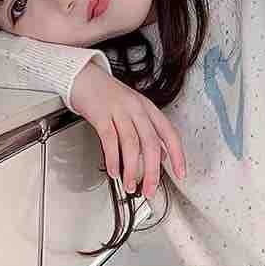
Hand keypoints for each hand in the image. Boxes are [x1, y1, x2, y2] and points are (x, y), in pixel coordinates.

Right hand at [70, 62, 186, 199]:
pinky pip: (109, 139)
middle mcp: (137, 109)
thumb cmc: (108, 95)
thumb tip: (162, 155)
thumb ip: (149, 132)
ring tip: (130, 185)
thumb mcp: (135, 110)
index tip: (180, 173)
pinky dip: (112, 158)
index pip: (170, 133)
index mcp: (148, 109)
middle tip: (150, 189)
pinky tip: (114, 171)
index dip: (178, 154)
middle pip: (151, 143)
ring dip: (132, 169)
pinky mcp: (100, 114)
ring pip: (131, 144)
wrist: (83, 76)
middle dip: (152, 171)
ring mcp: (119, 110)